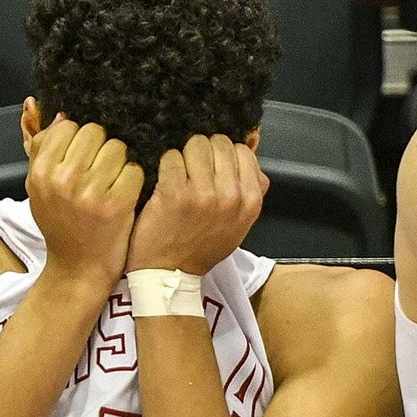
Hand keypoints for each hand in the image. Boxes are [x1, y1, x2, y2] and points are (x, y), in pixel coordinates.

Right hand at [23, 117, 143, 284]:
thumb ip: (43, 150)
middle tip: (101, 169)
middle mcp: (63, 180)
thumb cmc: (61, 225)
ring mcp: (91, 192)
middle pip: (95, 132)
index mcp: (41, 173)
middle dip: (102, 147)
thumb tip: (61, 115)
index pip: (68, 126)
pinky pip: (134, 170)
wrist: (77, 268)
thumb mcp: (39, 189)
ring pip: (118, 148)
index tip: (83, 156)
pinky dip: (134, 179)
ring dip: (120, 162)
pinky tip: (126, 193)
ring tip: (113, 181)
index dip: (80, 138)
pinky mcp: (117, 204)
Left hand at [125, 135, 267, 276]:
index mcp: (250, 202)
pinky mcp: (175, 192)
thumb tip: (250, 148)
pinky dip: (165, 165)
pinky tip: (165, 182)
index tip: (214, 167)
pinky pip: (172, 156)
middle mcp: (231, 196)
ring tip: (180, 176)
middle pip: (219, 142)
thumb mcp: (240, 222)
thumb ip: (250, 188)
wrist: (171, 274)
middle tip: (195, 171)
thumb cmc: (203, 247)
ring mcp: (203, 194)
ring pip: (195, 145)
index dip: (225, 154)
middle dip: (205, 152)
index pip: (242, 151)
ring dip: (184, 157)